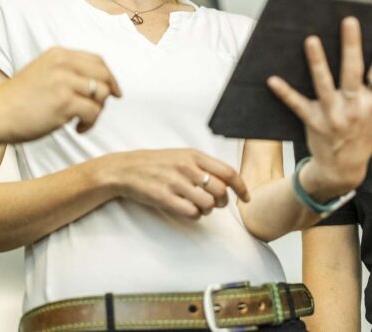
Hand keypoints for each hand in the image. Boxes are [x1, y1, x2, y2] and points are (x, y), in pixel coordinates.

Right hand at [0, 47, 120, 142]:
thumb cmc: (16, 100)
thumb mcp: (42, 72)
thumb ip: (66, 72)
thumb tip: (97, 83)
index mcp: (59, 54)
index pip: (97, 61)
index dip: (109, 77)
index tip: (114, 91)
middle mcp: (63, 64)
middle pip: (104, 75)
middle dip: (108, 94)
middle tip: (98, 109)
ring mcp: (64, 82)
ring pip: (102, 94)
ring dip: (97, 111)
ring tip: (81, 121)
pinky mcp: (64, 103)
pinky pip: (93, 112)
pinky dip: (90, 124)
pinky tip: (77, 129)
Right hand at [98, 148, 250, 219]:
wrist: (126, 169)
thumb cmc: (157, 163)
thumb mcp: (182, 156)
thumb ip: (203, 165)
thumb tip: (227, 181)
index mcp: (193, 155)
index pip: (228, 172)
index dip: (241, 187)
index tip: (246, 197)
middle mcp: (186, 167)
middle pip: (220, 191)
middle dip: (223, 202)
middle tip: (217, 204)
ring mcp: (175, 183)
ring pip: (208, 205)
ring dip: (208, 210)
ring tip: (199, 207)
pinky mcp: (164, 198)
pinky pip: (191, 213)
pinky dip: (194, 216)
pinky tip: (187, 210)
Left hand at [267, 17, 371, 199]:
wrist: (343, 169)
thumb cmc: (367, 138)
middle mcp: (354, 107)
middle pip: (353, 73)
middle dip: (351, 46)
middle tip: (349, 20)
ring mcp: (332, 114)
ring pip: (324, 84)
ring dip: (317, 63)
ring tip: (310, 39)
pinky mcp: (312, 120)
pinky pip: (297, 105)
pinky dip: (284, 93)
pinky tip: (272, 79)